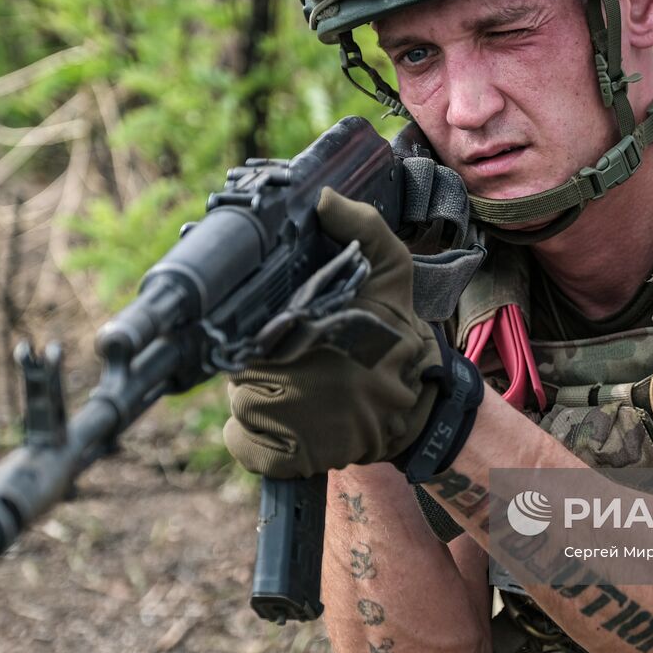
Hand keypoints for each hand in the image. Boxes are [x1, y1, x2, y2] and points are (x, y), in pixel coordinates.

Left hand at [223, 188, 441, 478]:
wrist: (420, 409)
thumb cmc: (398, 336)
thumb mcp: (390, 270)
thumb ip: (360, 227)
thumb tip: (324, 197)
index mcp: (289, 322)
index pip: (232, 317)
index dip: (240, 316)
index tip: (262, 321)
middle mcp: (272, 370)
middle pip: (232, 355)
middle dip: (254, 350)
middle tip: (294, 349)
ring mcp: (273, 417)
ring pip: (238, 395)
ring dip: (258, 388)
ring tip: (302, 381)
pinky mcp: (278, 455)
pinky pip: (242, 439)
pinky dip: (256, 434)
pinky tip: (289, 418)